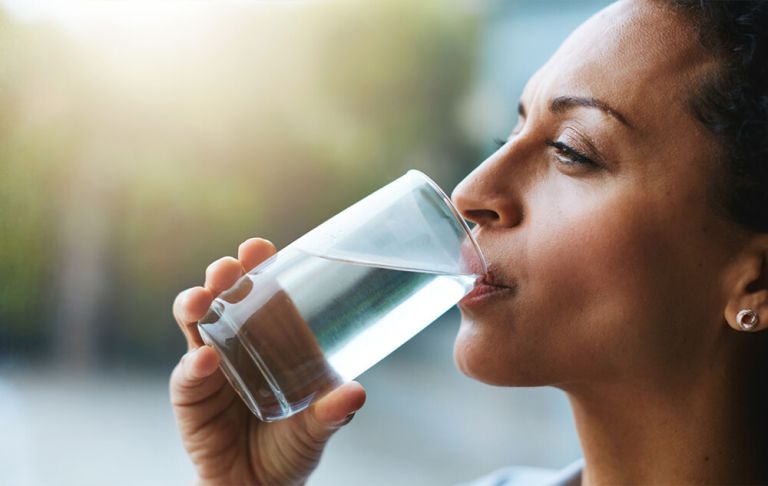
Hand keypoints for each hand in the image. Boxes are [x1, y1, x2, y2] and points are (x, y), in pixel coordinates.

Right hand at [170, 238, 365, 484]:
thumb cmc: (292, 445)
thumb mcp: (318, 427)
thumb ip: (333, 412)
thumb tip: (356, 392)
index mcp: (271, 337)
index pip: (261, 290)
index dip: (257, 265)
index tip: (259, 247)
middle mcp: (236, 342)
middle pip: (223, 296)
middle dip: (221, 276)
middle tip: (227, 269)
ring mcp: (210, 366)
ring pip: (194, 324)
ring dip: (195, 306)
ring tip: (202, 301)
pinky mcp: (191, 396)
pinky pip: (187, 376)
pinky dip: (193, 366)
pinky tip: (204, 361)